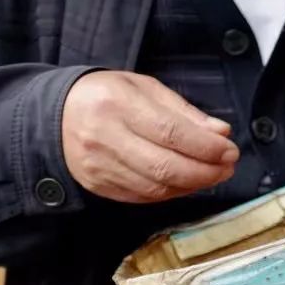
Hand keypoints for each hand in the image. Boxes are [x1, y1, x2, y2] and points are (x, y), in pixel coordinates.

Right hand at [62, 70, 238, 202]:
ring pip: (156, 186)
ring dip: (192, 185)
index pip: (170, 132)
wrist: (54, 116)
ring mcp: (100, 166)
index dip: (206, 146)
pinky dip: (171, 192)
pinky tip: (187, 183)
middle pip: (164, 166)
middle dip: (205, 171)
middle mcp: (105, 138)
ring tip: (213, 174)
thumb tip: (220, 133)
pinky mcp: (99, 187)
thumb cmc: (105, 96)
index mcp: (117, 104)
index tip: (230, 150)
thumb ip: (183, 111)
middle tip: (228, 166)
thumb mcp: (143, 88)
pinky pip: (143, 196)